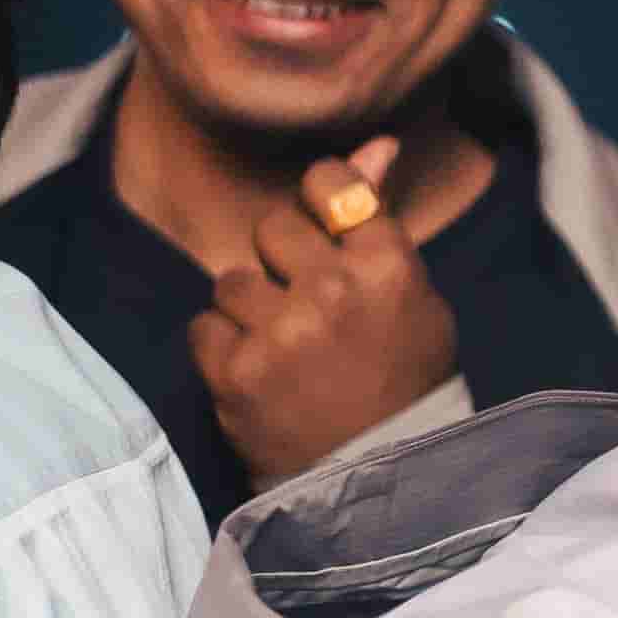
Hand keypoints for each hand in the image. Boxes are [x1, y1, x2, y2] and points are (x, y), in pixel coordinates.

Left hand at [189, 139, 458, 487]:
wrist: (387, 478)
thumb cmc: (406, 379)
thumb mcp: (413, 295)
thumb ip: (378, 217)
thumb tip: (377, 140)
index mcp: (389, 266)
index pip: (330, 184)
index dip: (320, 202)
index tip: (325, 232)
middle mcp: (333, 291)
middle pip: (272, 229)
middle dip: (283, 263)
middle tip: (308, 308)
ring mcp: (281, 333)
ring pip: (232, 280)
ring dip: (250, 310)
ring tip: (284, 349)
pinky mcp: (236, 372)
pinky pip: (204, 326)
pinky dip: (225, 349)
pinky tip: (260, 373)